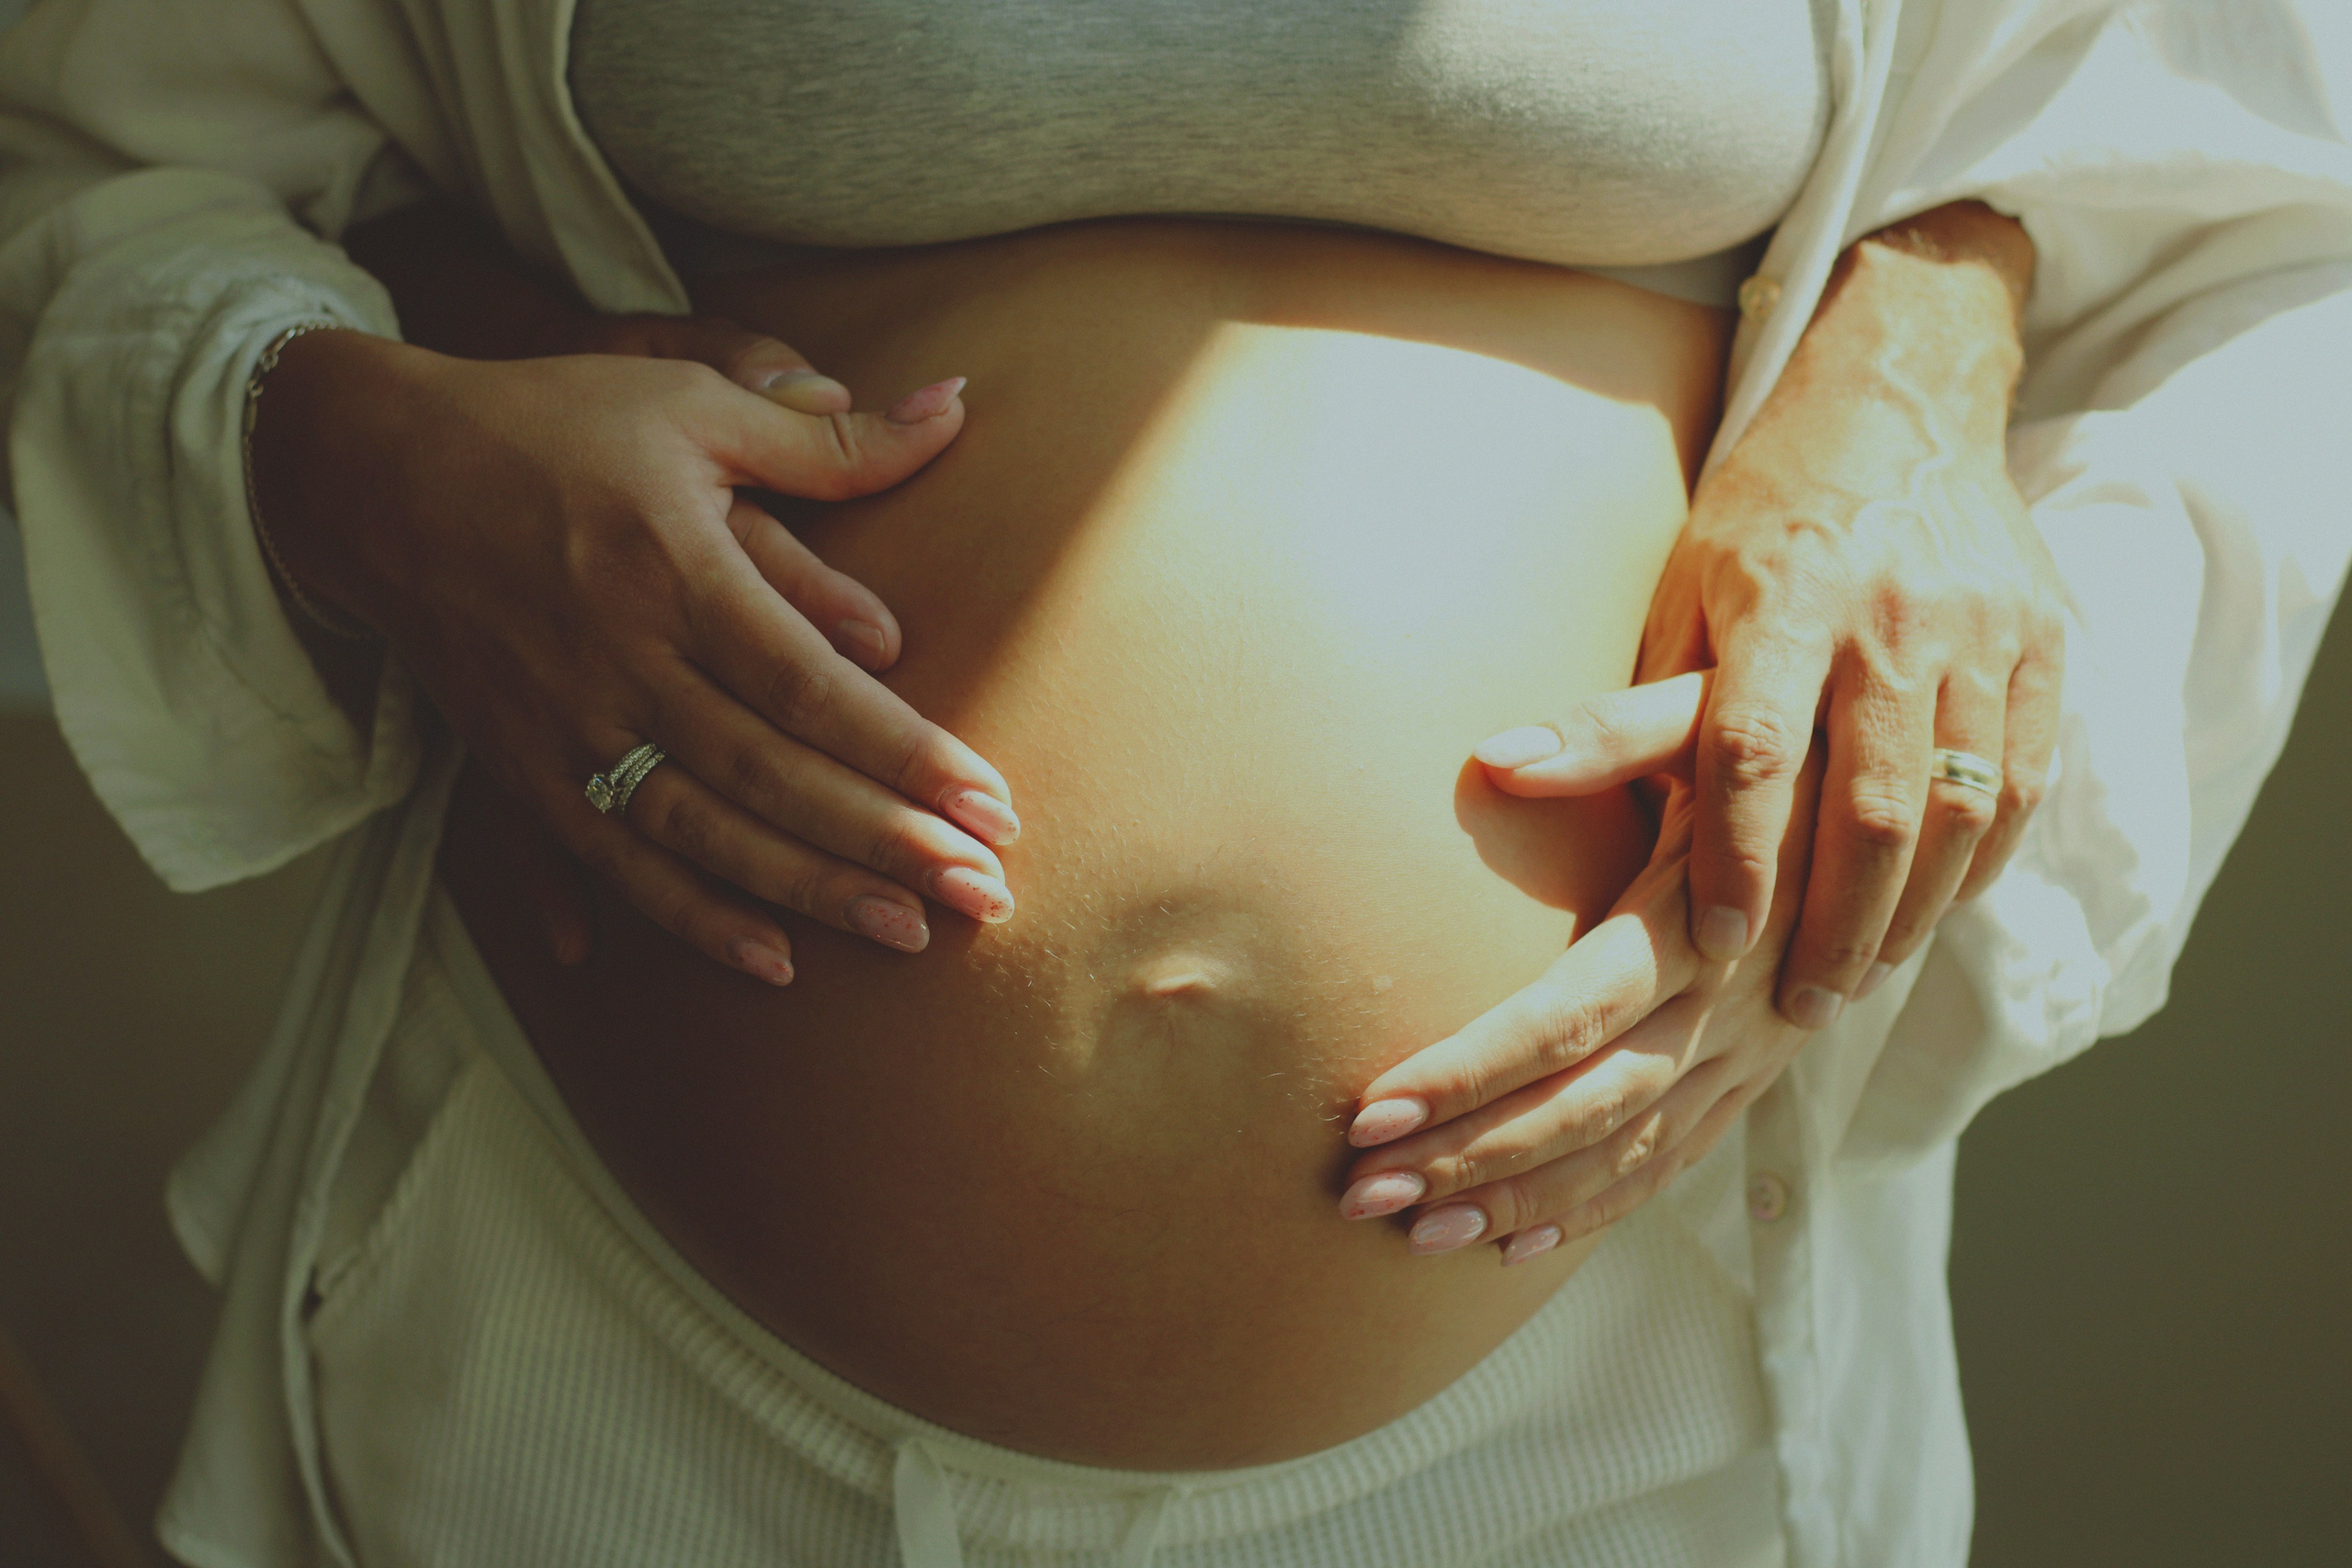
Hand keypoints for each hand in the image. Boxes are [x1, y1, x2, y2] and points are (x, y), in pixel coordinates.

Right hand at [249, 326, 1016, 983]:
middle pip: (770, 778)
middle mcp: (621, 665)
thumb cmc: (551, 427)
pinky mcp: (522, 769)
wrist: (374, 474)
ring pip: (700, 836)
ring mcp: (565, 729)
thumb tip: (953, 413)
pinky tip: (764, 963)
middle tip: (981, 894)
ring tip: (903, 935)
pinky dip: (683, 917)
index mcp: (674, 575)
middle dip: (882, 844)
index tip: (992, 803)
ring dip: (806, 894)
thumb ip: (827, 441)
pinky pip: (608, 863)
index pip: (811, 689)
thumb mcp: (691, 403)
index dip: (906, 754)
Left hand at [1337, 678, 1816, 1263]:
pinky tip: (1512, 1247)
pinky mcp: (1755, 1078)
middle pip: (1585, 1106)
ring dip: (1516, 1200)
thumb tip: (1492, 755)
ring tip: (1413, 1236)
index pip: (1566, 1017)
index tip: (1371, 1108)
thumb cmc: (1776, 739)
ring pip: (1625, 1151)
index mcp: (1701, 919)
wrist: (1906, 794)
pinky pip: (1673, 1163)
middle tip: (1359, 1193)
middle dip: (1468, 1157)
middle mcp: (1729, 1004)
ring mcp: (1747, 1053)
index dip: (1469, 1069)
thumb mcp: (1705, 715)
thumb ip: (1607, 733)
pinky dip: (1595, 1211)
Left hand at [1582, 202, 2060, 1027]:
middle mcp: (1895, 617)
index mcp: (1787, 597)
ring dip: (1909, 912)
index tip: (1716, 947)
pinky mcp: (2046, 648)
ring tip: (1858, 980)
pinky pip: (2021, 785)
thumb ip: (1623, 705)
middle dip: (1834, 924)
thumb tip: (1494, 772)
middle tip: (1799, 1008)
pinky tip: (1930, 912)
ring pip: (1959, 810)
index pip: (1757, 749)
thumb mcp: (1679, 595)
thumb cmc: (1761, 519)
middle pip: (1873, 804)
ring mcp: (1986, 632)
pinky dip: (1977, 862)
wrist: (1900, 405)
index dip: (1735, 857)